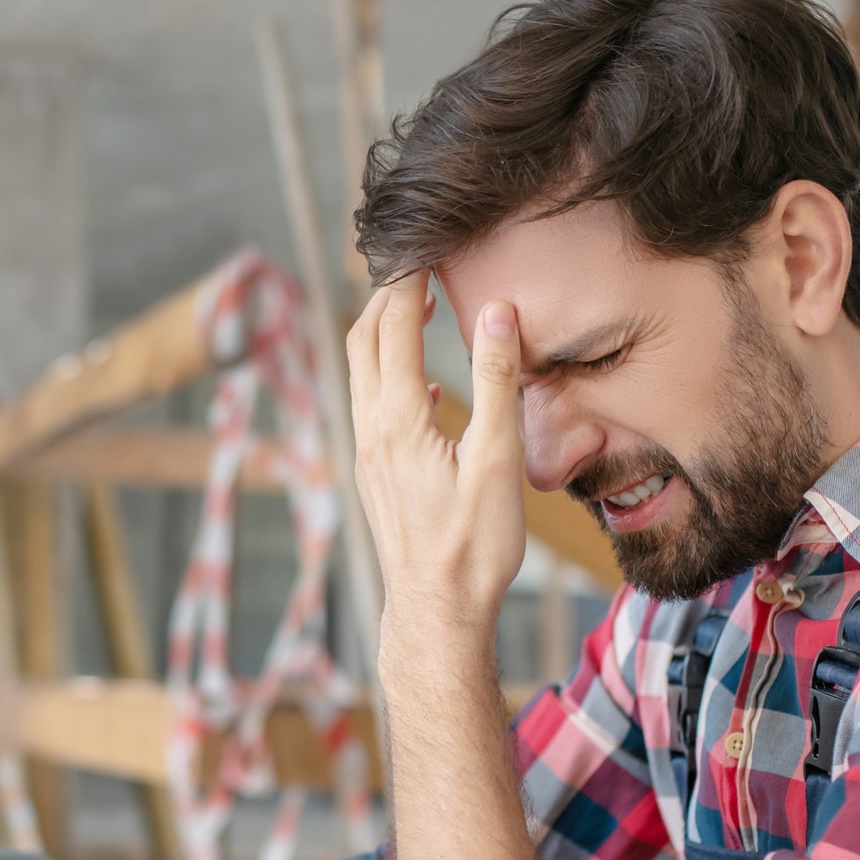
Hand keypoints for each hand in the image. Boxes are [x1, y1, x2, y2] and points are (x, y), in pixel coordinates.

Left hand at [345, 271, 527, 654]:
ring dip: (383, 335)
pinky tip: (428, 389)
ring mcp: (368, 454)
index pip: (395, 328)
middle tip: (416, 267)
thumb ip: (494, 381)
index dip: (408, 281)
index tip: (426, 247)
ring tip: (417, 310)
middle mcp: (373, 431)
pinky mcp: (375, 475)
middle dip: (385, 297)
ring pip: (362, 375)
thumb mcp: (497, 459)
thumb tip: (496, 312)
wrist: (436, 612)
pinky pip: (373, 408)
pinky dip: (392, 378)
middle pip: (363, 342)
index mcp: (401, 420)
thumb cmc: (472, 545)